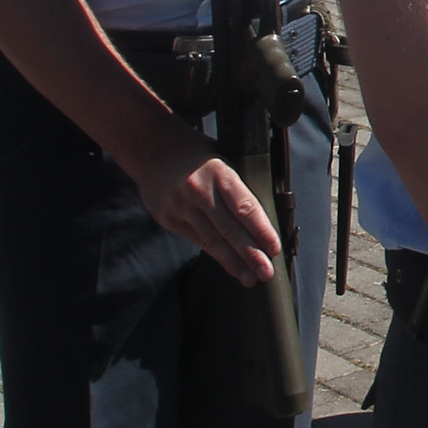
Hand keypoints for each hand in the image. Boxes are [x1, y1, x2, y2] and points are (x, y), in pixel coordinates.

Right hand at [127, 133, 284, 287]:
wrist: (153, 150)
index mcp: (220, 173)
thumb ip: (239, 187)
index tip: (274, 249)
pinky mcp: (169, 219)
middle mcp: (200, 191)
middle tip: (266, 273)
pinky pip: (197, 240)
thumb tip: (264, 222)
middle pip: (229, 229)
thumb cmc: (199, 156)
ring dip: (234, 262)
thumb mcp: (224, 160)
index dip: (261, 230)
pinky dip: (216, 254)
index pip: (245, 207)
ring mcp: (181, 206)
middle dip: (250, 254)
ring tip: (250, 278)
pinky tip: (230, 266)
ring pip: (212, 240)